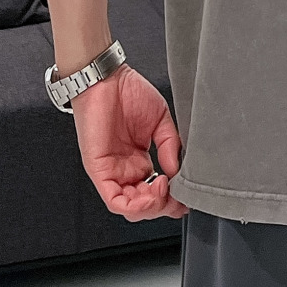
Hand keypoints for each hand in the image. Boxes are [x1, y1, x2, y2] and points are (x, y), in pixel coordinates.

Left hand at [70, 64, 187, 220]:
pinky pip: (114, 200)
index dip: (172, 199)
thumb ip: (171, 146)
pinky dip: (135, 204)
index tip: (187, 196)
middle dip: (164, 206)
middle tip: (178, 197)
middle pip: (144, 206)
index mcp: (139, 161)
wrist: (106, 77)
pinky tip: (153, 190)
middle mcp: (125, 170)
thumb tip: (177, 172)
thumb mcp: (161, 120)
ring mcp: (111, 172)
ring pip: (130, 208)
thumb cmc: (128, 92)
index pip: (155, 193)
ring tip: (165, 190)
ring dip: (151, 207)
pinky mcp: (99, 170)